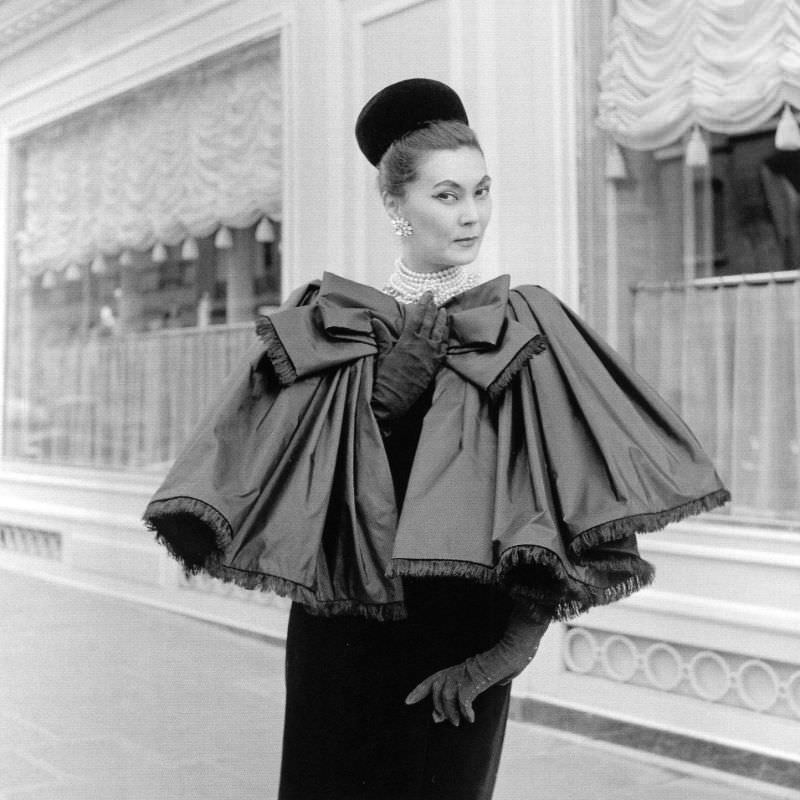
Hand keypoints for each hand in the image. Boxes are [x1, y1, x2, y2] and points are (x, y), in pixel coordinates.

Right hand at [370, 292, 448, 424]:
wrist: (394, 398)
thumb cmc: (385, 377)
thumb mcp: (383, 354)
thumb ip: (382, 336)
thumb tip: (375, 320)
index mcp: (407, 340)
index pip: (417, 316)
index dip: (423, 303)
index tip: (428, 294)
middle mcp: (421, 345)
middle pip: (430, 322)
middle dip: (433, 308)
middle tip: (436, 298)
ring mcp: (430, 355)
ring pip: (440, 333)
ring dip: (442, 320)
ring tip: (444, 311)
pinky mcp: (435, 365)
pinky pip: (444, 347)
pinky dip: (447, 337)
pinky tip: (447, 331)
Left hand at [404, 608, 548, 725]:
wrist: (515, 650)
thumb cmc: (506, 662)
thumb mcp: (490, 678)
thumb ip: (479, 688)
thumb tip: (470, 702)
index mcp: (459, 668)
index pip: (433, 678)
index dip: (419, 690)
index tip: (407, 701)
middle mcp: (459, 670)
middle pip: (437, 688)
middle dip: (437, 706)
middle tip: (440, 720)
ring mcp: (467, 673)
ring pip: (447, 694)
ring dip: (450, 712)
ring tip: (458, 722)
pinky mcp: (476, 678)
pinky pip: (463, 698)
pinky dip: (464, 710)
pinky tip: (470, 718)